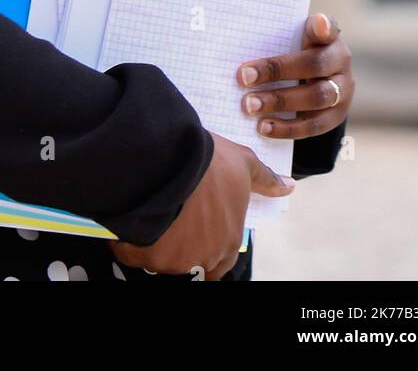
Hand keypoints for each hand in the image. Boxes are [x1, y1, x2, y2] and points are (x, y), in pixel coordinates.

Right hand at [108, 133, 294, 279]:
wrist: (171, 156)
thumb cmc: (211, 161)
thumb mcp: (243, 163)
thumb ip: (264, 179)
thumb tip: (289, 187)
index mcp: (228, 241)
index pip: (222, 261)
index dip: (208, 246)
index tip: (196, 231)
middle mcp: (204, 257)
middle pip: (191, 262)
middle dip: (182, 247)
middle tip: (172, 221)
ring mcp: (174, 259)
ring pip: (162, 260)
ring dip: (157, 243)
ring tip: (150, 214)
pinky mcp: (146, 254)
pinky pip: (132, 254)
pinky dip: (128, 243)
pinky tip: (130, 221)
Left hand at [237, 11, 353, 139]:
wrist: (316, 81)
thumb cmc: (295, 53)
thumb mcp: (292, 39)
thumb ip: (277, 37)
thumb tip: (239, 39)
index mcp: (329, 38)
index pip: (329, 28)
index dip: (324, 26)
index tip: (317, 24)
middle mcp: (340, 62)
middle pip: (315, 64)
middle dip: (277, 70)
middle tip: (244, 77)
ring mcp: (342, 91)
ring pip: (317, 97)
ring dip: (280, 101)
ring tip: (250, 105)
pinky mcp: (336, 117)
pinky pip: (314, 126)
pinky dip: (287, 128)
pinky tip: (263, 126)